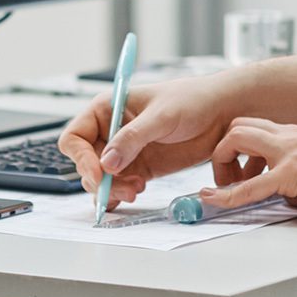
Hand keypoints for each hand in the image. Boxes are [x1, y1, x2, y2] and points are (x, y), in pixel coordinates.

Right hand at [57, 73, 239, 208]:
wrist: (222, 113)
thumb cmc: (192, 100)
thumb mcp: (162, 115)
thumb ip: (133, 138)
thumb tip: (106, 162)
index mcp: (107, 108)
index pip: (75, 137)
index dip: (81, 158)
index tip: (99, 173)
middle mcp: (111, 131)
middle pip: (86, 164)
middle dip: (100, 180)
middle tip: (125, 188)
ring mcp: (125, 152)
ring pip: (102, 180)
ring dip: (113, 190)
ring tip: (137, 189)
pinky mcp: (140, 168)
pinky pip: (119, 186)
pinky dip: (120, 196)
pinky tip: (133, 194)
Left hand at [203, 118, 296, 219]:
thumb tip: (295, 194)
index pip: (260, 128)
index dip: (243, 147)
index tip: (241, 169)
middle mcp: (292, 136)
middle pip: (241, 125)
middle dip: (224, 148)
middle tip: (226, 175)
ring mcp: (290, 152)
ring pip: (238, 138)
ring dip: (221, 163)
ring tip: (219, 187)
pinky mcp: (291, 174)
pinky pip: (249, 186)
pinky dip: (227, 195)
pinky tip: (215, 200)